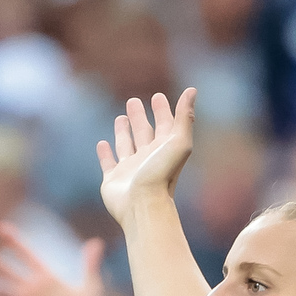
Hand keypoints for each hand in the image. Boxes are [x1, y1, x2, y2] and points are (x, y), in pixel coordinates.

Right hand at [96, 88, 197, 221]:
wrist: (143, 206)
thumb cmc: (162, 175)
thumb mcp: (178, 142)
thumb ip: (185, 117)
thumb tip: (192, 89)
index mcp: (164, 150)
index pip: (164, 125)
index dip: (163, 111)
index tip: (158, 96)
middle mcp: (148, 159)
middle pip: (144, 133)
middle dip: (140, 117)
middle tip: (134, 101)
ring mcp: (130, 170)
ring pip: (126, 146)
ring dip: (123, 132)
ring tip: (120, 118)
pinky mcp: (113, 180)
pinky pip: (108, 163)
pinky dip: (105, 154)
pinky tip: (102, 144)